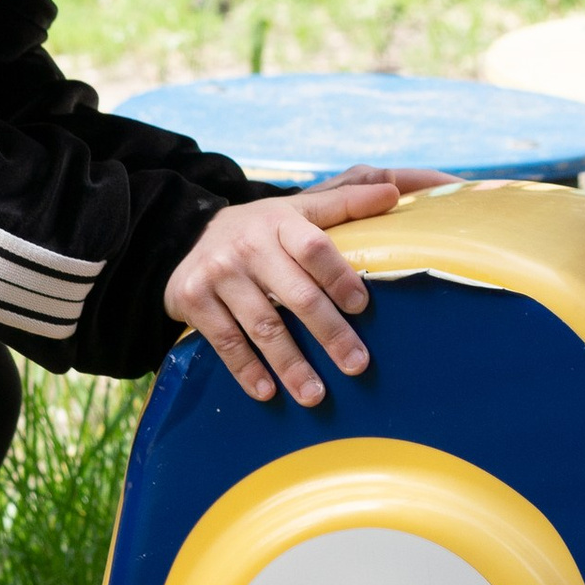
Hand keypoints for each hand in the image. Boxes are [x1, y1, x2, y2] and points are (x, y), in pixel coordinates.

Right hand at [163, 165, 449, 404]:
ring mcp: (219, 273)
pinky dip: (247, 370)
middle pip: (296, 293)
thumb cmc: (264, 229)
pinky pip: (225, 341)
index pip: (314, 247)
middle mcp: (249, 244)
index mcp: (281, 220)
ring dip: (290, 364)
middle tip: (357, 364)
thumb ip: (346, 200)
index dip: (339, 276)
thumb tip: (397, 190)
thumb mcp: (299, 208)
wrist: (187, 236)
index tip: (362, 306)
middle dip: (329, 332)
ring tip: (315, 394)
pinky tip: (267, 392)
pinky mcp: (193, 299)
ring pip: (262, 325)